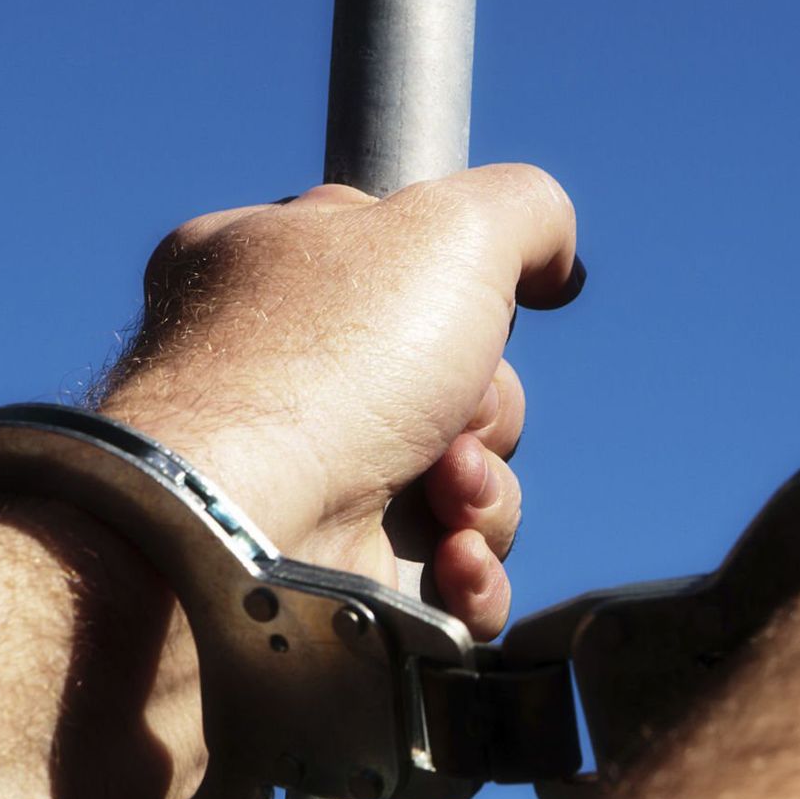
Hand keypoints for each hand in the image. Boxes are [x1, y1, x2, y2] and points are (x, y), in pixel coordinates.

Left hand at [101, 165, 580, 637]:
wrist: (244, 529)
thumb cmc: (330, 362)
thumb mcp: (450, 224)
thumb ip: (524, 209)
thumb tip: (555, 263)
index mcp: (272, 271)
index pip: (402, 267)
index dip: (462, 295)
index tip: (470, 309)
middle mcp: (280, 383)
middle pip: (457, 390)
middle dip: (486, 412)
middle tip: (451, 417)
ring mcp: (309, 491)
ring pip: (463, 493)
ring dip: (485, 495)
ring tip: (444, 499)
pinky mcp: (337, 589)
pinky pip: (447, 588)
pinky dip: (467, 577)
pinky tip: (450, 562)